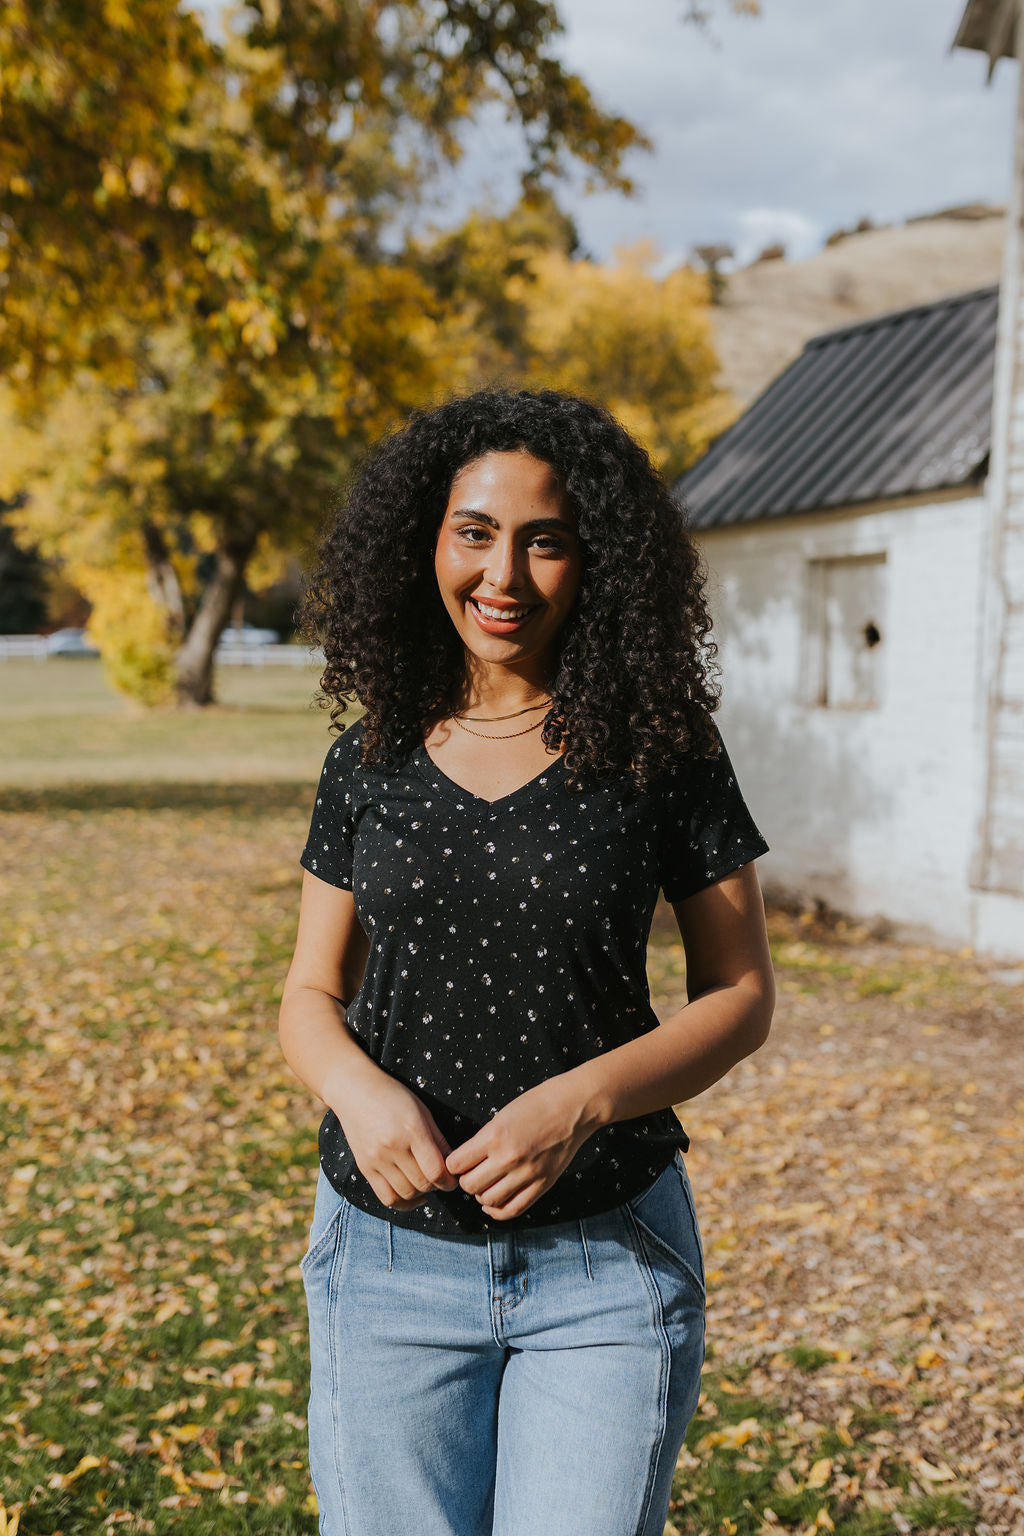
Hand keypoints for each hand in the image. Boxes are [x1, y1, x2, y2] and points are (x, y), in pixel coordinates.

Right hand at [334, 1072, 459, 1211]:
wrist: (354, 1091)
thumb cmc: (393, 1096)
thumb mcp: (422, 1111)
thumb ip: (438, 1139)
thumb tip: (453, 1165)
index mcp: (411, 1129)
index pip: (436, 1170)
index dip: (449, 1181)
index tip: (453, 1179)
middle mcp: (392, 1147)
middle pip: (422, 1184)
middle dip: (437, 1186)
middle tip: (441, 1179)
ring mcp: (376, 1159)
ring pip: (406, 1194)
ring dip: (421, 1193)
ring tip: (425, 1182)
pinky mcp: (365, 1168)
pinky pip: (386, 1197)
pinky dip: (403, 1203)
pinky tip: (412, 1195)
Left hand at [445, 1075, 596, 1220]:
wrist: (574, 1107)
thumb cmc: (537, 1104)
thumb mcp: (502, 1115)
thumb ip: (484, 1140)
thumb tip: (467, 1163)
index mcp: (494, 1136)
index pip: (456, 1164)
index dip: (453, 1164)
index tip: (458, 1162)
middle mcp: (508, 1158)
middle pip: (470, 1186)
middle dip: (466, 1181)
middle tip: (471, 1173)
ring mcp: (527, 1174)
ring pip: (488, 1200)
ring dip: (481, 1195)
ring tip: (485, 1185)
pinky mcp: (542, 1185)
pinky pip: (513, 1209)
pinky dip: (498, 1210)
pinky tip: (494, 1203)